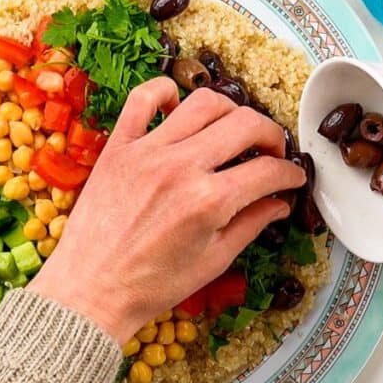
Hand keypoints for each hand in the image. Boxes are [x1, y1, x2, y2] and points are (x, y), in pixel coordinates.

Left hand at [29, 77, 305, 343]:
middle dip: (271, 135)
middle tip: (271, 152)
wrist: (90, 291)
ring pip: (203, 103)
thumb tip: (279, 203)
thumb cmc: (150, 286)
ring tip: (233, 131)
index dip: (290, 173)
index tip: (292, 177)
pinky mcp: (118, 147)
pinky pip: (143, 99)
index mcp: (208, 202)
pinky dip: (165, 91)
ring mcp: (146, 152)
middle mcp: (180, 168)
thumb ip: (250, 224)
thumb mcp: (212, 261)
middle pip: (245, 124)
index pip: (267, 170)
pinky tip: (179, 107)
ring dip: (229, 111)